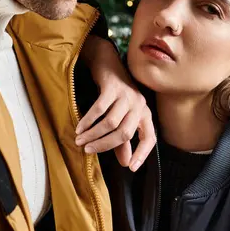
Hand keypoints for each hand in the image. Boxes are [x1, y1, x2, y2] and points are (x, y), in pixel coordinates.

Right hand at [75, 36, 155, 170]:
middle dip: (104, 145)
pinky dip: (88, 120)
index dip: (142, 154)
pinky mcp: (113, 87)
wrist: (107, 62)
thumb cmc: (115, 94)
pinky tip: (79, 127)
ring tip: (80, 140)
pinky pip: (100, 109)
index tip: (131, 168)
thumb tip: (126, 163)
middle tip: (87, 150)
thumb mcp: (122, 116)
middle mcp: (139, 105)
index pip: (150, 138)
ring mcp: (127, 95)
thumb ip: (124, 141)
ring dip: (93, 134)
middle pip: (125, 133)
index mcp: (145, 114)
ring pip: (110, 123)